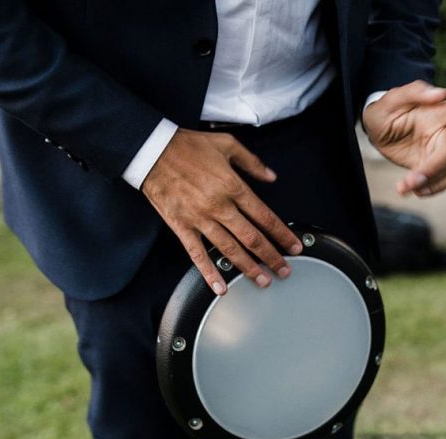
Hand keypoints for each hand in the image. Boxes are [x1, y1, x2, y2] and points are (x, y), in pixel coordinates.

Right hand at [141, 128, 302, 294]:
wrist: (152, 151)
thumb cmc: (187, 146)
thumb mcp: (226, 144)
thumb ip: (252, 162)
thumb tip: (271, 176)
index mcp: (233, 186)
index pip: (265, 217)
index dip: (282, 234)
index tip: (294, 246)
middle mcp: (219, 206)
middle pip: (252, 238)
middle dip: (271, 257)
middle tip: (284, 270)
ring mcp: (200, 219)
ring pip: (230, 250)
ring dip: (249, 268)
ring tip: (263, 281)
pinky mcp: (182, 227)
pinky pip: (197, 254)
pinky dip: (209, 273)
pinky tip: (221, 286)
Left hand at [363, 80, 445, 196]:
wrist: (376, 129)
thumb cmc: (385, 109)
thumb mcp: (390, 99)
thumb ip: (415, 92)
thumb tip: (441, 93)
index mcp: (435, 111)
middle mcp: (440, 131)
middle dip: (434, 167)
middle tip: (411, 180)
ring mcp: (436, 150)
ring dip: (428, 182)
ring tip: (404, 187)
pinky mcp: (429, 166)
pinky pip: (440, 181)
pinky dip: (429, 189)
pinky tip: (409, 189)